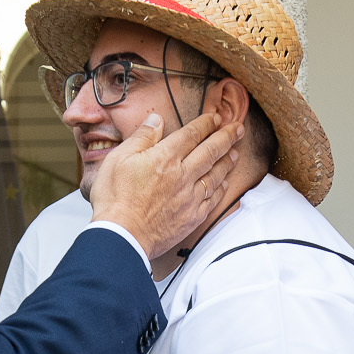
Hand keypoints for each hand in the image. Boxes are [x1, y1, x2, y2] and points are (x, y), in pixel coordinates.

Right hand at [86, 111, 245, 259]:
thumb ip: (142, 137)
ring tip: (236, 153)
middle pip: (211, 151)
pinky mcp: (192, 217)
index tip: (216, 117)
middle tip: (238, 129)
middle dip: (226, 137)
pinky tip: (224, 183)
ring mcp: (190, 197)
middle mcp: (182, 175)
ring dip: (227, 161)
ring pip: (216, 174)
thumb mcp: (119, 158)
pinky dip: (221, 189)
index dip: (206, 124)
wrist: (122, 236)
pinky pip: (212, 199)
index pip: (191, 135)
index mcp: (165, 158)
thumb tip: (156, 120)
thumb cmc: (115, 199)